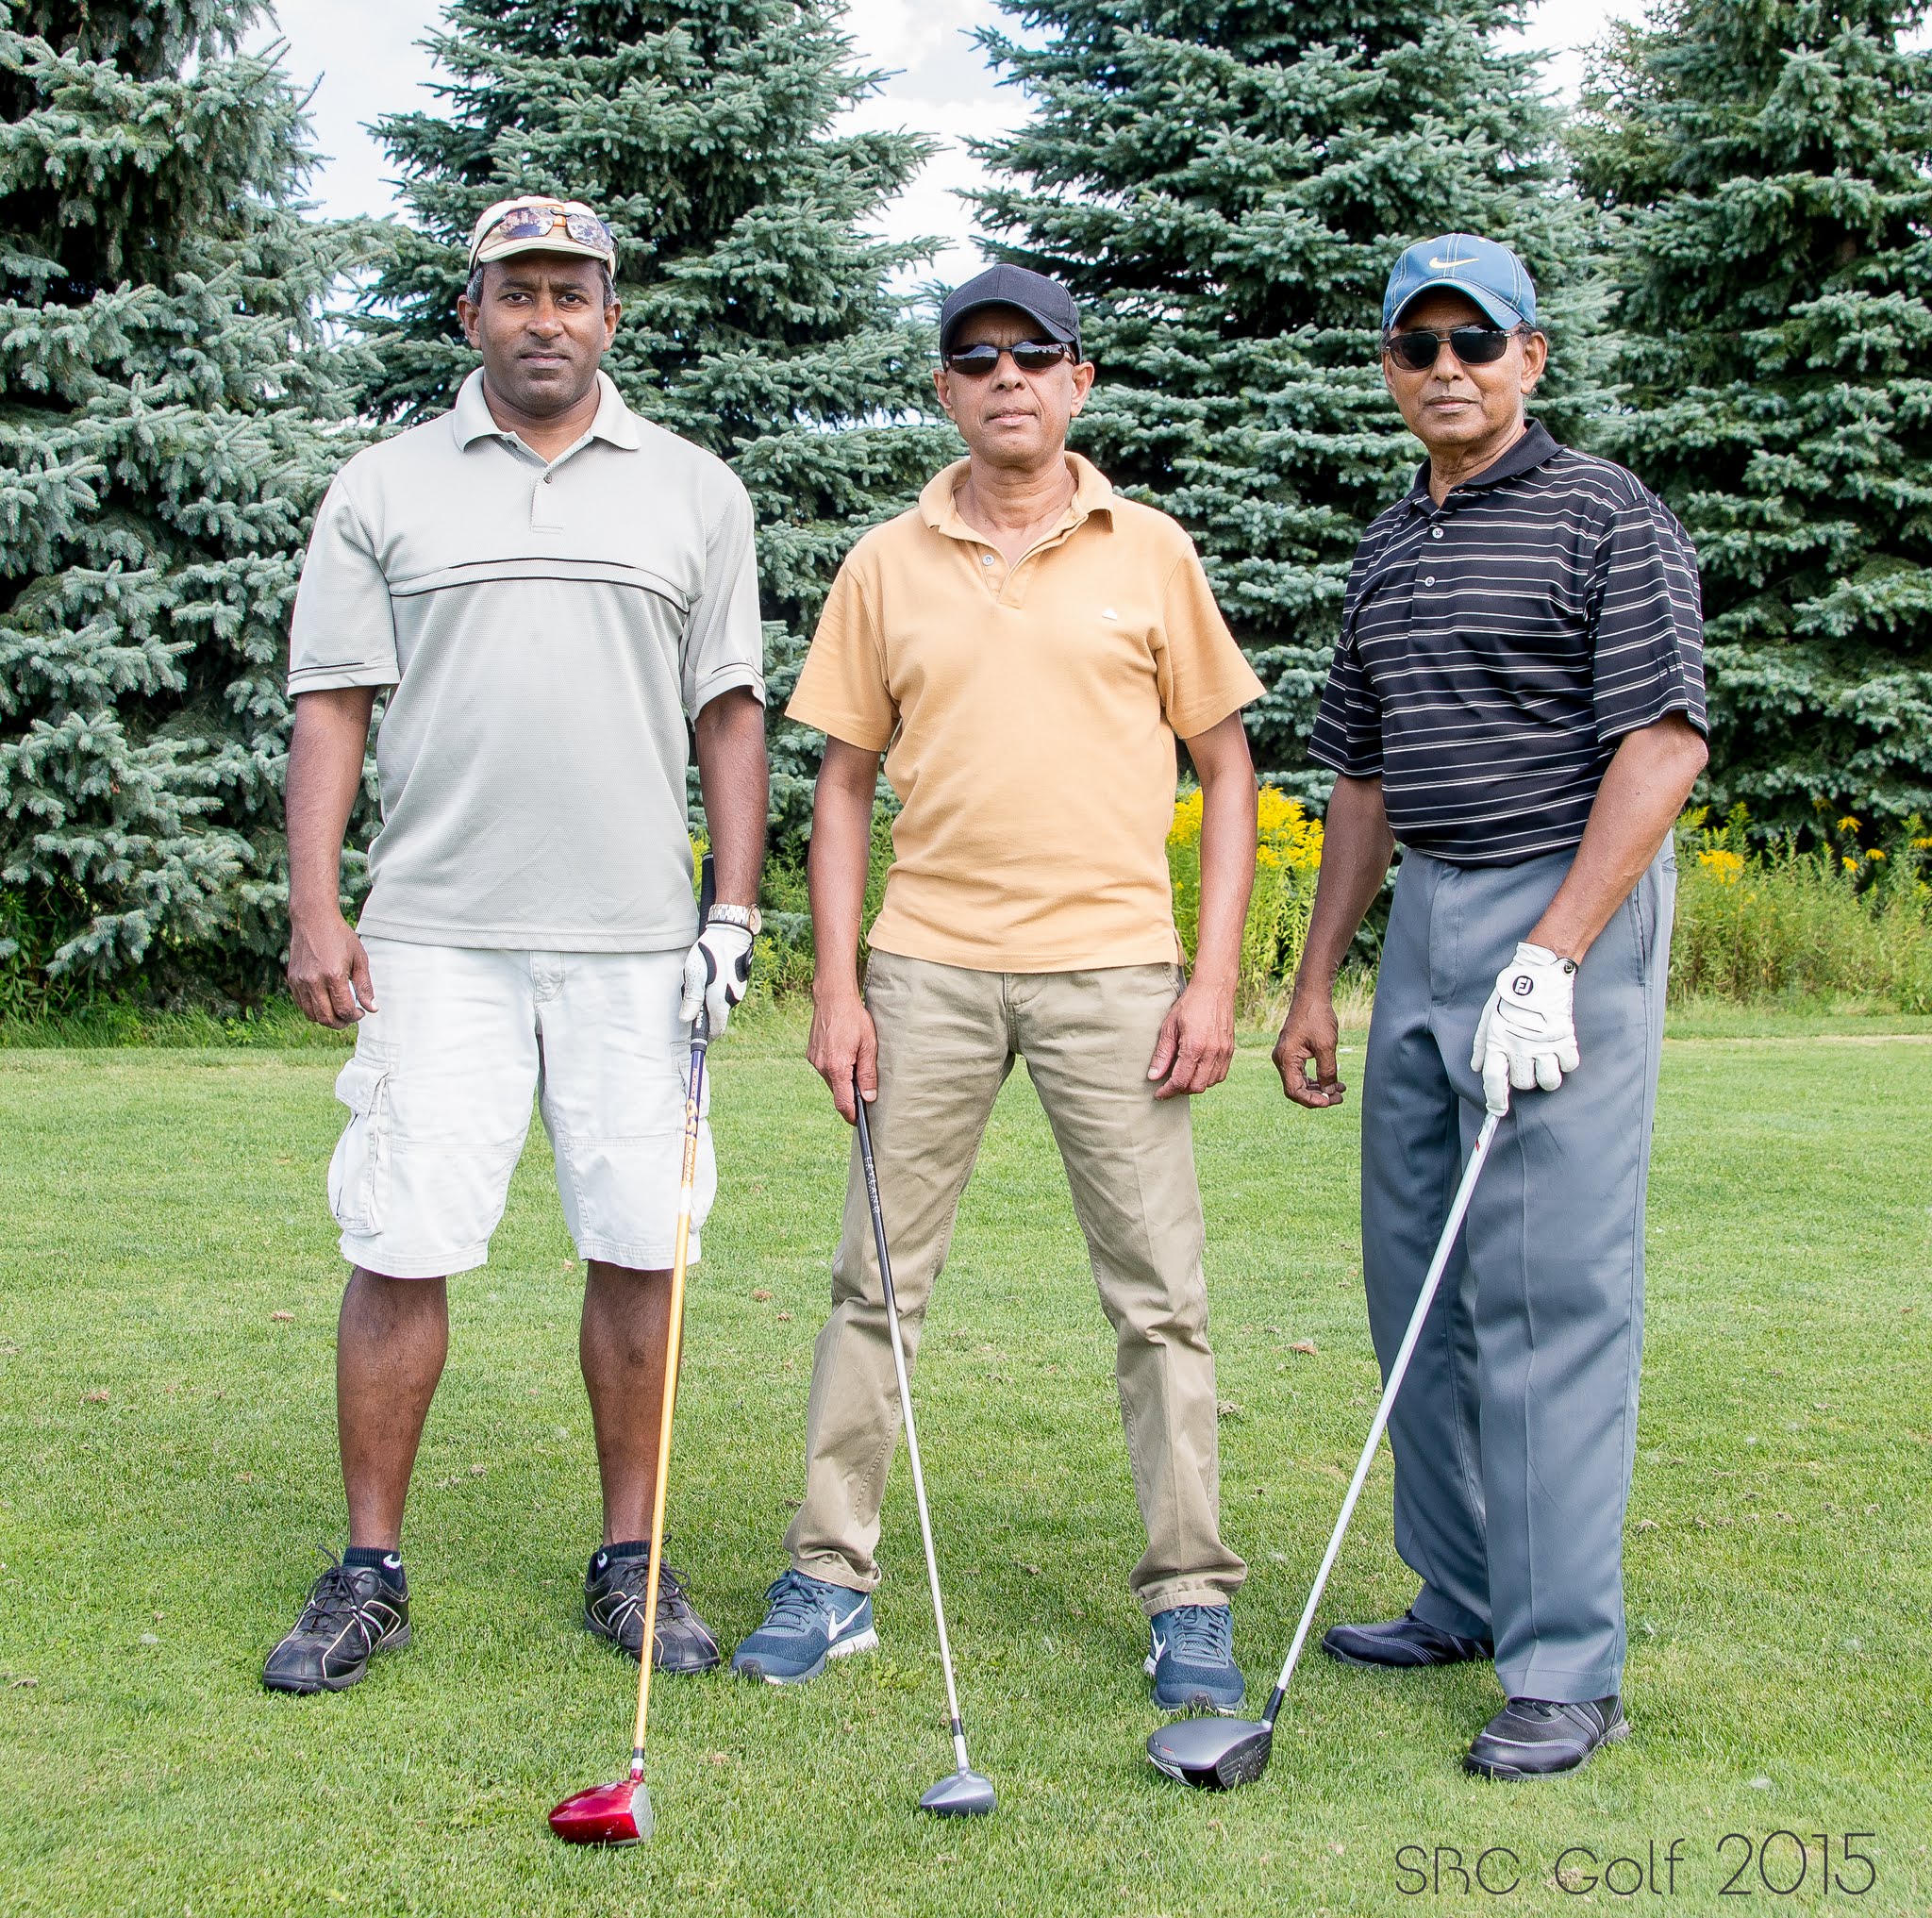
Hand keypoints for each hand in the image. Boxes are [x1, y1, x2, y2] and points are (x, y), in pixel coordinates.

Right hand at [287, 908, 375, 1028]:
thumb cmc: (340, 937)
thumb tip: (372, 1008)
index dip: (354, 1017)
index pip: (344, 1010)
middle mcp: (314, 981)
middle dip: (341, 1023)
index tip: (361, 1012)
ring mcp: (300, 981)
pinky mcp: (292, 979)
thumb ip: (365, 986)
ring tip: (338, 1012)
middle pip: (326, 1018)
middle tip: (350, 1017)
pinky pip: (302, 1005)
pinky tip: (325, 1002)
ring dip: (327, 1019)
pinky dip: (314, 1010)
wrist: (313, 920)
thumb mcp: (359, 959)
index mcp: (333, 975)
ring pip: (312, 1015)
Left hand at [680, 919, 753, 1035]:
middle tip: (689, 1004)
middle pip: (717, 1016)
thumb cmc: (710, 952)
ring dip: (708, 1001)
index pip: (716, 1029)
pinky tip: (708, 975)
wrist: (731, 931)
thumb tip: (686, 1019)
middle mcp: (732, 998)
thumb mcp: (695, 975)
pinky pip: (725, 992)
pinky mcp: (738, 980)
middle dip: (704, 1016)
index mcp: (721, 1000)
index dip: (706, 1037)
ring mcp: (737, 989)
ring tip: (697, 982)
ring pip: (720, 1003)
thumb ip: (692, 998)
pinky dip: (714, 991)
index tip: (697, 1042)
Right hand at [807, 983, 877, 1122]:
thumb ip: (868, 1074)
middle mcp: (822, 1066)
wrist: (832, 998)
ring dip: (843, 1079)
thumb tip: (869, 1097)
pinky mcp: (812, 1054)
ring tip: (855, 1061)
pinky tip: (845, 1053)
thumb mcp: (868, 1046)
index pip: (842, 1102)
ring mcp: (815, 1060)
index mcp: (837, 1067)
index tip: (858, 1122)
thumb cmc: (854, 1019)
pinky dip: (836, 1069)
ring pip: (831, 1081)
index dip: (851, 1115)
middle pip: (837, 1092)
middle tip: (866, 1086)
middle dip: (850, 1093)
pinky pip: (826, 1070)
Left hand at [1146, 972, 1234, 1100]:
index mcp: (1194, 1046)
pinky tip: (1197, 1069)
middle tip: (1169, 1084)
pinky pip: (1220, 1075)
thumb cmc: (1189, 1005)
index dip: (1168, 1091)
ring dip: (1194, 1084)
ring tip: (1182, 1076)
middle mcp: (1212, 1052)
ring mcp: (1224, 1052)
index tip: (1159, 1094)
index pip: (1180, 1081)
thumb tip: (1153, 1076)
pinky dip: (1207, 1078)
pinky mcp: (1230, 1050)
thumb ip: (1162, 1054)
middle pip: (1196, 1086)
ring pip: (1209, 1083)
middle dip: (1181, 1090)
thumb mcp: (1169, 1027)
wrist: (1214, 989)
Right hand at [1273, 990, 1344, 1107]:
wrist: (1312, 997)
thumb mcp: (1326, 1046)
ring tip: (1339, 1090)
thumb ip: (1327, 1071)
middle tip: (1338, 1098)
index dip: (1312, 1100)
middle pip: (1296, 1089)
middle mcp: (1282, 1059)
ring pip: (1301, 1082)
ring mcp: (1287, 1056)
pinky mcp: (1293, 1052)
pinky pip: (1303, 1073)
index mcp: (1286, 1058)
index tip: (1329, 1102)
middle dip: (1318, 1096)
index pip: (1294, 1091)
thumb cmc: (1317, 1017)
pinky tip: (1332, 1080)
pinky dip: (1317, 1079)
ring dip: (1319, 1089)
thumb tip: (1329, 1092)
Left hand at [1472, 942, 1579, 1115]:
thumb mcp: (1488, 1017)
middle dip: (1524, 1080)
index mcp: (1498, 1041)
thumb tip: (1476, 1067)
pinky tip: (1559, 1053)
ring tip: (1544, 1064)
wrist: (1539, 973)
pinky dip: (1565, 1064)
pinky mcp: (1565, 1038)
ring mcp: (1544, 1044)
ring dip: (1546, 1077)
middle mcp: (1520, 1047)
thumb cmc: (1511, 996)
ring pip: (1549, 1082)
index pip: (1494, 1080)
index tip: (1497, 1111)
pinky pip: (1569, 1066)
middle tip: (1526, 1065)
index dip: (1495, 1100)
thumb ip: (1481, 1044)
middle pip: (1524, 1085)